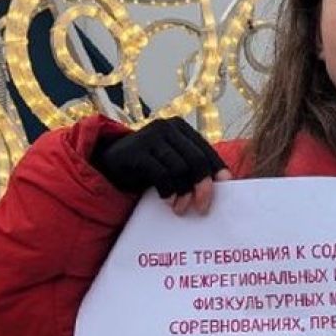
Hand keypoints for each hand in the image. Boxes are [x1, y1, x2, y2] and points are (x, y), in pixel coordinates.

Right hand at [92, 117, 230, 214]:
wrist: (109, 164)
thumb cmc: (147, 167)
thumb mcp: (171, 163)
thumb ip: (191, 168)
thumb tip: (221, 185)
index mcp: (180, 128)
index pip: (206, 150)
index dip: (217, 169)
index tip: (226, 187)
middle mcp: (167, 127)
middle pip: (196, 160)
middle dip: (203, 186)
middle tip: (203, 207)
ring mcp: (150, 137)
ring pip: (181, 169)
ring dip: (184, 193)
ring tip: (180, 208)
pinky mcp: (136, 151)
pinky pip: (161, 174)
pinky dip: (168, 191)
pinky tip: (167, 200)